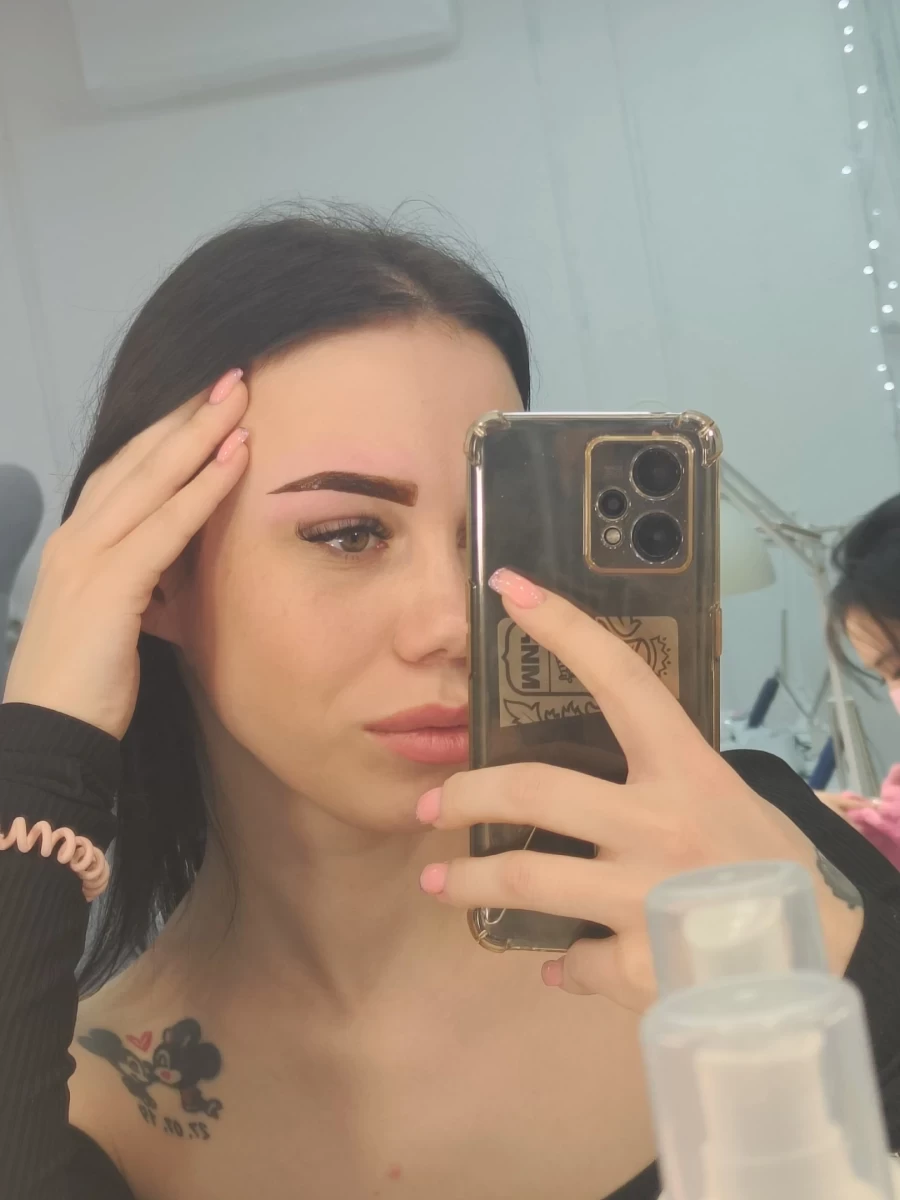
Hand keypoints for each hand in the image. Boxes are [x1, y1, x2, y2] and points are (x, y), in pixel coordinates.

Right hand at [3, 370, 249, 738]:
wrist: (51, 736)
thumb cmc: (86, 684)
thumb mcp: (119, 618)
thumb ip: (144, 580)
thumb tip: (183, 563)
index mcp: (78, 544)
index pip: (126, 474)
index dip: (167, 436)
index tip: (208, 406)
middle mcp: (76, 538)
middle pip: (138, 460)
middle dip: (186, 416)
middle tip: (232, 379)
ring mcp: (86, 558)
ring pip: (151, 480)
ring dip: (200, 435)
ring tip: (241, 400)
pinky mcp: (106, 585)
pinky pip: (165, 526)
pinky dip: (203, 489)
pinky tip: (235, 460)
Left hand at [416, 569, 863, 1011]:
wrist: (821, 960)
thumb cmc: (774, 866)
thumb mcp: (727, 799)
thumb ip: (661, 784)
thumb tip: (588, 789)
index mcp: (687, 770)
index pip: (621, 678)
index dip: (562, 627)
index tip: (509, 588)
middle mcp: (661, 824)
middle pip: (535, 788)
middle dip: (467, 793)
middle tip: (432, 805)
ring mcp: (646, 894)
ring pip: (525, 876)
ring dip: (470, 881)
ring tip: (439, 884)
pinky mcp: (641, 964)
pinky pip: (573, 959)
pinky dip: (560, 961)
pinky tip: (558, 961)